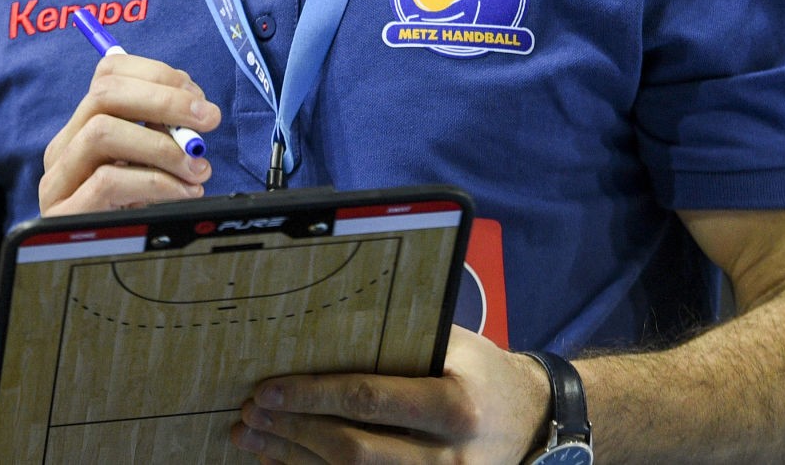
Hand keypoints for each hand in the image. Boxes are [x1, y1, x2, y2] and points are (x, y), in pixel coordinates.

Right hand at [37, 50, 221, 214]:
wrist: (98, 280)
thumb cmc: (133, 217)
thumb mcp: (148, 170)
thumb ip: (164, 136)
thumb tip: (199, 112)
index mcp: (83, 127)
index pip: (109, 72)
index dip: (158, 74)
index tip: (197, 96)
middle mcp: (64, 148)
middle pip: (105, 94)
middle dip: (166, 100)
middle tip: (208, 120)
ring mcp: (60, 180)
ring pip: (102, 131)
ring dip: (162, 144)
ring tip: (196, 166)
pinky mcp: (65, 213)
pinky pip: (109, 181)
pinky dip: (156, 182)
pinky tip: (183, 193)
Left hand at [231, 326, 549, 463]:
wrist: (535, 421)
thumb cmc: (483, 372)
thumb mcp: (452, 345)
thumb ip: (396, 342)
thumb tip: (320, 332)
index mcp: (455, 406)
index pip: (370, 401)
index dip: (313, 397)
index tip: (268, 390)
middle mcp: (449, 456)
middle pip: (353, 452)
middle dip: (293, 433)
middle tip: (249, 414)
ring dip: (293, 460)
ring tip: (250, 438)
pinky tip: (283, 461)